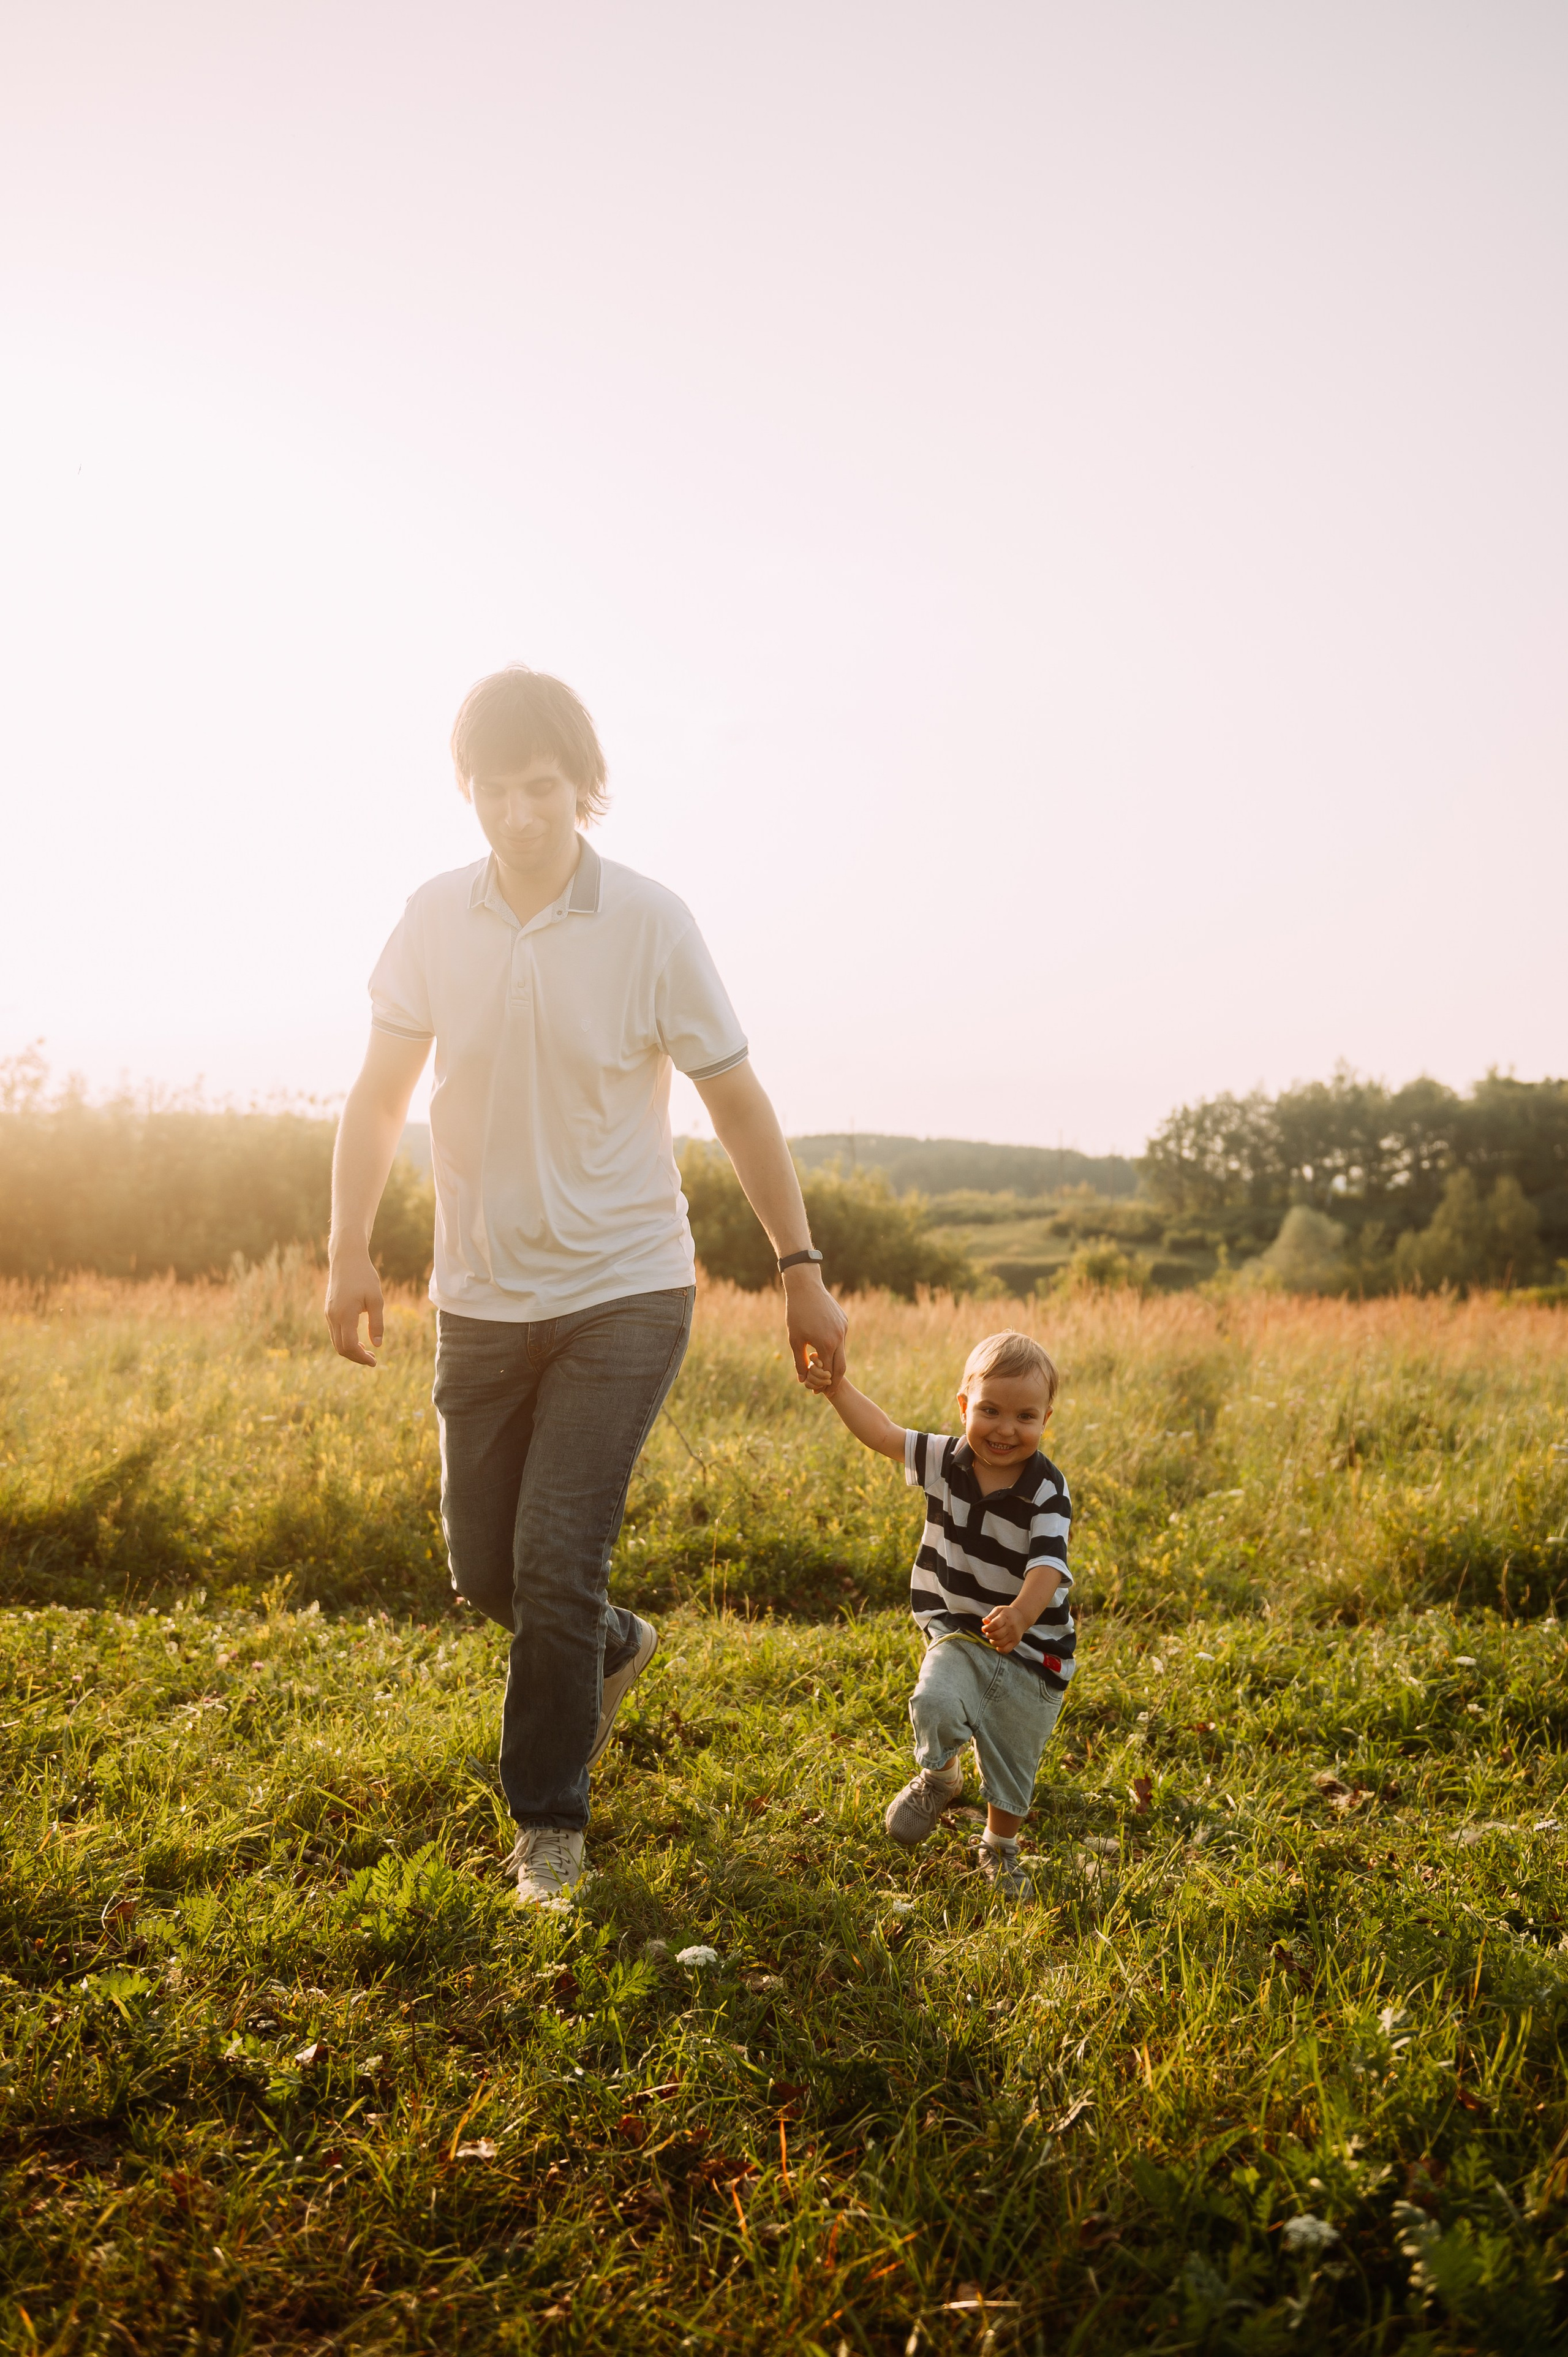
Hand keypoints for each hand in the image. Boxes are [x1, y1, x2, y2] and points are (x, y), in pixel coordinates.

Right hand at [325, 1251, 384, 1365]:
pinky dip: (345, 1340)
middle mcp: (333, 1317)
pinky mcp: (329, 1310)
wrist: (347, 1259)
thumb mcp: (376, 1299)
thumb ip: (377, 1323)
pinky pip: (334, 1332)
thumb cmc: (364, 1277)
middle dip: (356, 1357)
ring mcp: (329, 1314)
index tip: (374, 1362)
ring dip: (350, 1350)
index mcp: (345, 1315)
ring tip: (367, 1352)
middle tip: (373, 1359)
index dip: (361, 1358)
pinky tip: (358, 1340)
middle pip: (341, 1348)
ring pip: (336, 1341)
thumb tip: (378, 1345)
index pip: (349, 1346)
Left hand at [784, 1265, 846, 1385]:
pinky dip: (835, 1348)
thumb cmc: (796, 1313)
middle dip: (835, 1381)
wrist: (806, 1287)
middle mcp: (839, 1337)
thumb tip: (803, 1380)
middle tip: (829, 1392)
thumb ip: (800, 1361)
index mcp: (826, 1344)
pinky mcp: (844, 1321)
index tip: (819, 1392)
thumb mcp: (794, 1340)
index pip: (828, 1372)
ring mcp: (843, 1328)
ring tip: (826, 1372)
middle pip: (841, 1366)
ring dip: (834, 1364)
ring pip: (842, 1352)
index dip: (824, 1384)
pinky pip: (841, 1339)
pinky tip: (827, 1350)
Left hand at [982, 1604, 1026, 1654]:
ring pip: (1000, 1643)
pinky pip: (1006, 1650)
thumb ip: (990, 1616)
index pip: (995, 1624)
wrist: (1021, 1617)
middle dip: (989, 1635)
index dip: (987, 1628)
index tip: (984, 1628)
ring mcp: (1014, 1636)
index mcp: (1006, 1618)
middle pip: (997, 1635)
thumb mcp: (998, 1610)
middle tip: (988, 1632)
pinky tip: (998, 1643)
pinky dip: (999, 1649)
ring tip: (993, 1637)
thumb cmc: (1008, 1614)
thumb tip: (984, 1621)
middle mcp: (1011, 1627)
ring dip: (993, 1641)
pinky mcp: (1015, 1642)